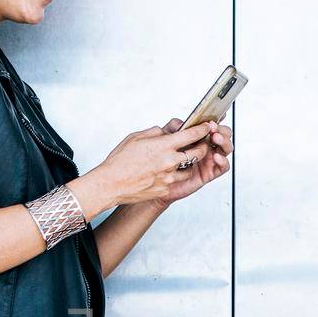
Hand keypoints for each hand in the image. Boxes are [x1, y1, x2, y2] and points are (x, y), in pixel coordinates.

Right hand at [92, 120, 217, 207]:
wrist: (111, 184)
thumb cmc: (119, 161)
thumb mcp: (136, 137)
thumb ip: (155, 132)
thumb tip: (165, 131)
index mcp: (163, 146)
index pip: (191, 134)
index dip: (202, 129)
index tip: (207, 127)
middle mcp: (170, 162)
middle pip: (198, 153)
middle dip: (202, 147)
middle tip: (200, 145)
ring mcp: (169, 178)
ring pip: (189, 170)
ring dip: (187, 164)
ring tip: (178, 162)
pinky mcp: (165, 189)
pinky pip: (176, 182)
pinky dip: (173, 177)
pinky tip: (162, 174)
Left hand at [149, 117, 232, 208]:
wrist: (156, 181)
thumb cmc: (160, 161)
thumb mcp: (163, 140)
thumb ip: (172, 129)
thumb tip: (181, 122)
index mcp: (197, 136)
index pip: (212, 125)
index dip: (218, 119)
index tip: (218, 114)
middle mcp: (206, 146)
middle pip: (223, 135)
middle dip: (221, 130)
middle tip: (213, 128)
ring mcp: (209, 159)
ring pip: (225, 149)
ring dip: (223, 142)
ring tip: (215, 138)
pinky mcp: (209, 173)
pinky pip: (222, 167)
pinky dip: (223, 161)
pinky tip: (216, 157)